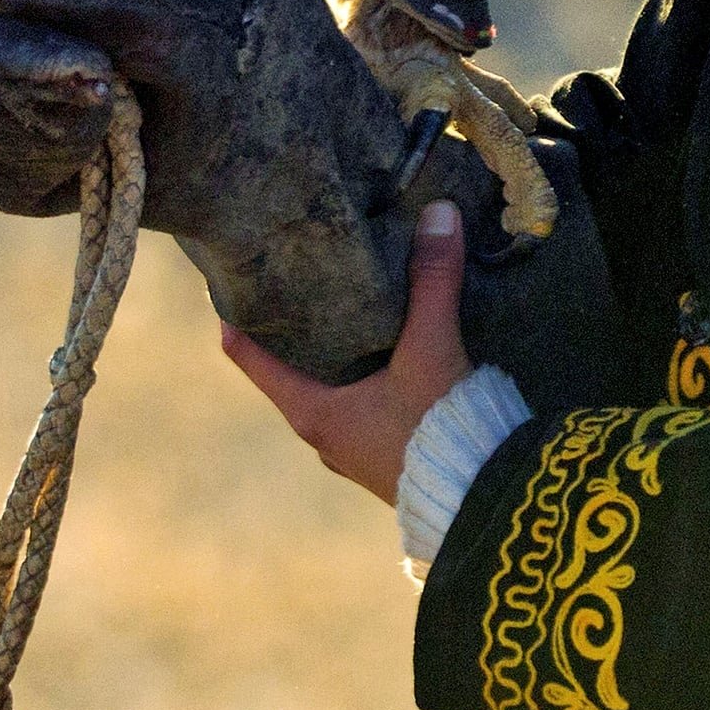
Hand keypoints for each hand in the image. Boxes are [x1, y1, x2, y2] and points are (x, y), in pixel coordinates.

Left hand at [222, 198, 474, 504]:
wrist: (481, 497)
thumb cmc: (438, 427)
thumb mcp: (432, 348)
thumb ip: (433, 281)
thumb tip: (437, 212)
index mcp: (313, 412)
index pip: (251, 360)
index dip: (236, 320)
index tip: (228, 283)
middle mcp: (323, 436)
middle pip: (289, 374)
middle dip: (293, 332)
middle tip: (297, 282)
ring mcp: (353, 453)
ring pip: (327, 393)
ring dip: (332, 359)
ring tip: (345, 312)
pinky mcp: (385, 459)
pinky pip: (359, 410)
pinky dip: (362, 380)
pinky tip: (388, 358)